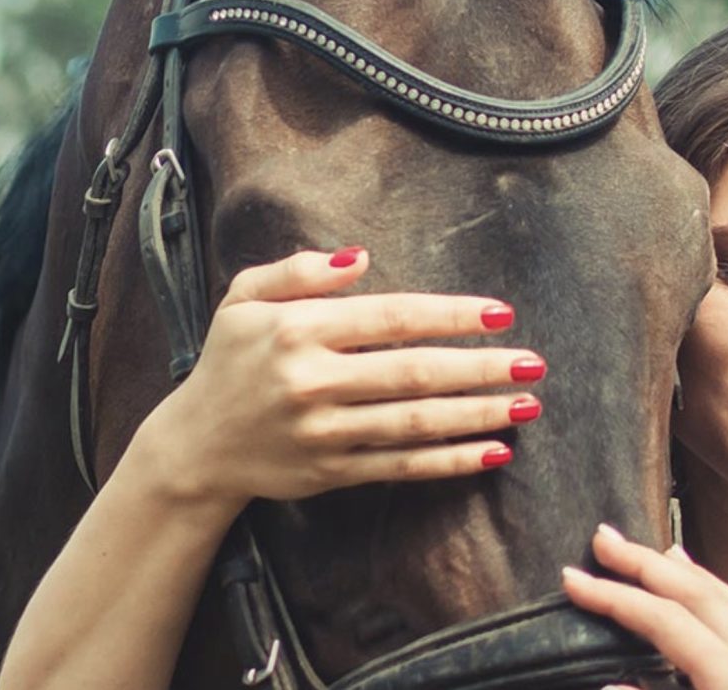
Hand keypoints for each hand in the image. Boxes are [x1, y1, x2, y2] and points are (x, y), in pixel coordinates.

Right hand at [137, 247, 543, 513]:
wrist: (194, 447)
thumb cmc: (230, 360)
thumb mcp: (245, 298)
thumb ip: (298, 270)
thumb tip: (360, 255)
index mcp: (298, 331)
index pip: (392, 318)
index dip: (450, 315)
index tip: (500, 313)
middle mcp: (314, 382)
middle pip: (414, 373)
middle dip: (481, 368)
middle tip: (533, 363)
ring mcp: (324, 433)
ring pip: (415, 422)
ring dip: (477, 414)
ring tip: (527, 404)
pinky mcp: (331, 473)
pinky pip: (401, 467)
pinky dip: (449, 460)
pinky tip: (492, 451)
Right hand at [562, 525, 727, 689]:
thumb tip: (613, 683)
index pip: (665, 623)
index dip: (615, 599)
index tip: (571, 580)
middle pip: (696, 594)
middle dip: (645, 564)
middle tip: (601, 540)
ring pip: (726, 598)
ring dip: (679, 571)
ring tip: (644, 552)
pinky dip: (714, 591)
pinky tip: (699, 585)